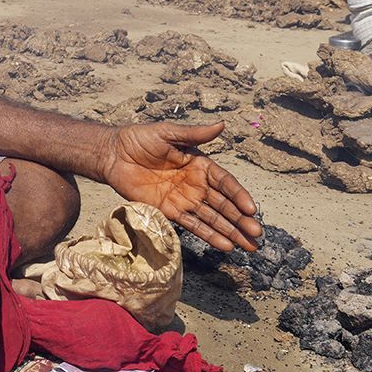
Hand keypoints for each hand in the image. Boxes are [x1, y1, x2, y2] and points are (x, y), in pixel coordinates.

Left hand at [102, 122, 261, 250]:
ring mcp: (183, 200)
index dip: (239, 196)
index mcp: (200, 165)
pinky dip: (209, 236)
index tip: (251, 209)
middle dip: (241, 220)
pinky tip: (225, 245)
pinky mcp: (168, 212)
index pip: (225, 183)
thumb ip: (194, 134)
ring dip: (231, 232)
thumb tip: (222, 125)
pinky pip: (192, 225)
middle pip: (224, 205)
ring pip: (212, 219)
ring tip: (249, 246)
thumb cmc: (140, 139)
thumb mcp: (168, 133)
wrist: (113, 155)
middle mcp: (196, 185)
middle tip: (257, 234)